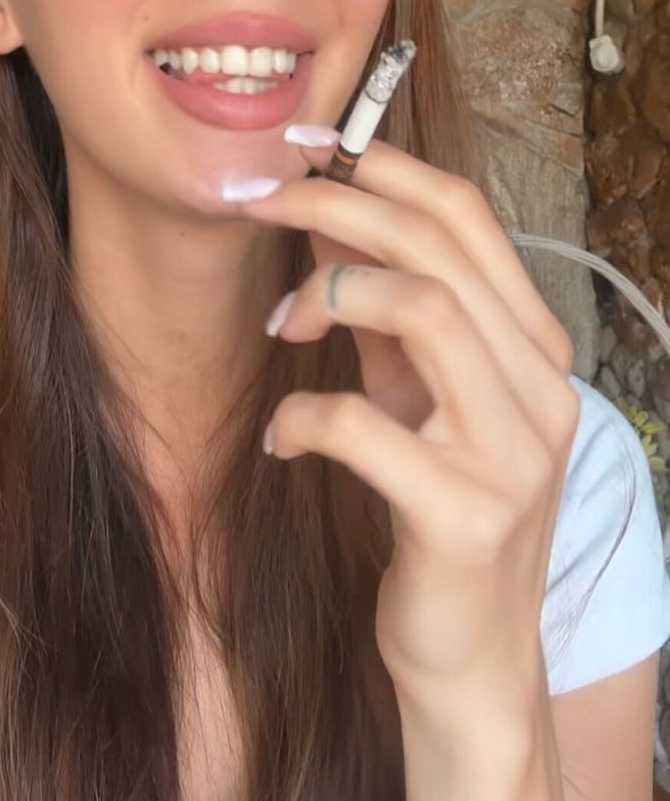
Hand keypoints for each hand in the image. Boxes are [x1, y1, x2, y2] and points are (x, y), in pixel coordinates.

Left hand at [233, 139, 580, 698]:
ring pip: (423, 309)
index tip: (305, 146)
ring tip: (281, 324)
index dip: (383, 165)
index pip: (467, 216)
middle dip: (334, 208)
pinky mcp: (464, 516)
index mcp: (534, 346)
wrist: (473, 655)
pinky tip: (284, 439)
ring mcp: (512, 453)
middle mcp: (541, 388)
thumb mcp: (419, 392)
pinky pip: (363, 425)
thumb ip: (387, 308)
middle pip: (437, 249)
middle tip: (259, 204)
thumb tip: (323, 212)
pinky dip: (303, 417)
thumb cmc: (438, 507)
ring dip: (328, 293)